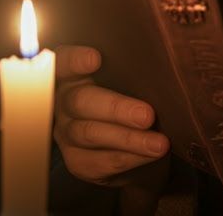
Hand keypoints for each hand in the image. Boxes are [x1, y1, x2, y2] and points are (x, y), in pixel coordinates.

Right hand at [53, 45, 169, 186]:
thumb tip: (158, 68)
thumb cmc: (133, 99)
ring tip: (158, 143)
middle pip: (81, 101)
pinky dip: (129, 158)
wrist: (134, 144)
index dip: (75, 60)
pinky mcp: (77, 161)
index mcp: (73, 74)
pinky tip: (151, 155)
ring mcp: (66, 133)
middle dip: (116, 108)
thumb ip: (132, 72)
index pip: (64, 61)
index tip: (96, 59)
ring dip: (128, 138)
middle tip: (147, 115)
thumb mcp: (129, 81)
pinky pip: (100, 162)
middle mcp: (64, 103)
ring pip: (90, 134)